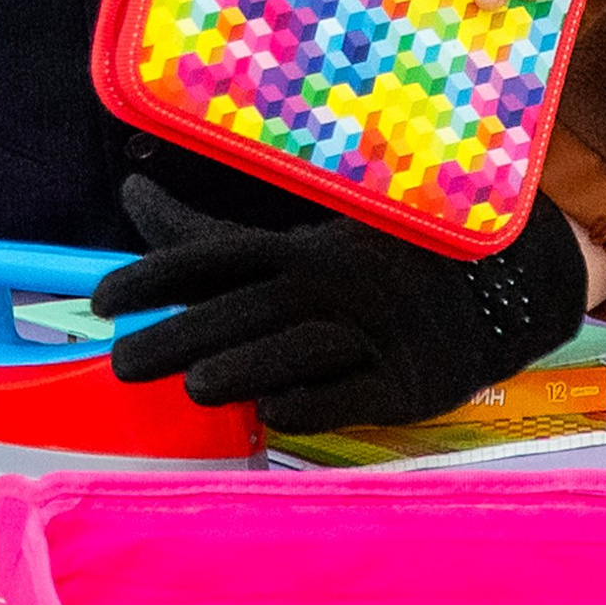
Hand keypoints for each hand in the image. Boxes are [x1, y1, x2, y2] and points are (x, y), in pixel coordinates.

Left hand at [91, 173, 588, 433]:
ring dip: (248, 367)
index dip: (159, 274)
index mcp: (304, 246)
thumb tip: (130, 191)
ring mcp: (372, 333)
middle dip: (184, 335)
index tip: (102, 299)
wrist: (502, 286)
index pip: (218, 255)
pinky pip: (355, 393)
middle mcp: (334, 284)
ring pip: (300, 346)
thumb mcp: (298, 242)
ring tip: (195, 389)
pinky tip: (275, 412)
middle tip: (123, 363)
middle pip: (248, 307)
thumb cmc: (374, 265)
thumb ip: (209, 234)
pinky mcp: (407, 382)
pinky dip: (314, 402)